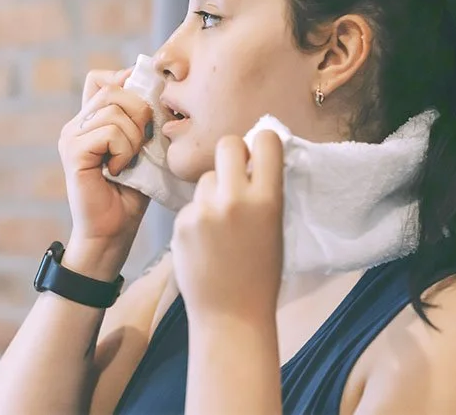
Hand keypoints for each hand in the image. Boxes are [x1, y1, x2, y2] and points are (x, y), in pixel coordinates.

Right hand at [58, 68, 152, 269]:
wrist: (113, 231)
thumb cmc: (132, 193)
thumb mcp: (144, 148)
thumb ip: (144, 120)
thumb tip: (158, 89)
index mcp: (91, 120)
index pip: (102, 78)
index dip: (127, 84)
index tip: (146, 112)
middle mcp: (76, 124)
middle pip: (113, 88)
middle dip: (139, 112)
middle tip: (141, 144)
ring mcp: (71, 136)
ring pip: (114, 109)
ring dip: (134, 136)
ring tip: (129, 161)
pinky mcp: (73, 151)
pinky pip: (109, 132)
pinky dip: (124, 150)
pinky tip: (118, 170)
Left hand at [171, 131, 283, 325]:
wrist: (231, 315)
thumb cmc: (260, 273)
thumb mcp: (275, 226)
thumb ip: (265, 191)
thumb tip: (254, 157)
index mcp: (267, 199)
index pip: (265, 140)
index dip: (261, 144)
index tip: (259, 156)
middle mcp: (234, 199)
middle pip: (227, 144)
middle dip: (232, 155)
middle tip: (235, 175)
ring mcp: (204, 210)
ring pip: (206, 178)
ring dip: (212, 191)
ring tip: (220, 226)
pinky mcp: (181, 222)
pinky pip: (191, 204)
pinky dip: (197, 217)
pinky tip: (204, 242)